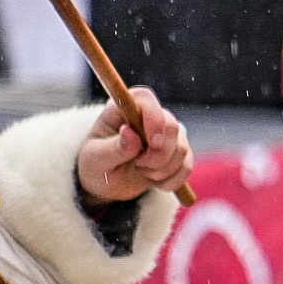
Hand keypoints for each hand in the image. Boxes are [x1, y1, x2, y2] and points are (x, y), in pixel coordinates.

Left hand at [76, 88, 192, 203]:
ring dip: (162, 169)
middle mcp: (148, 117)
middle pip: (171, 126)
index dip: (154, 117)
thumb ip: (114, 147)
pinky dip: (172, 179)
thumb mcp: (97, 159)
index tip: (153, 143)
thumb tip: (129, 132)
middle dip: (159, 154)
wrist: (106, 184)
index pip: (145, 99)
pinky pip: (187, 166)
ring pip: (182, 148)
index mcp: (123, 110)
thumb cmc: (95, 166)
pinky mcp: (177, 152)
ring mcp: (166, 134)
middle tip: (139, 166)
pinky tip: (156, 181)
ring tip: (142, 172)